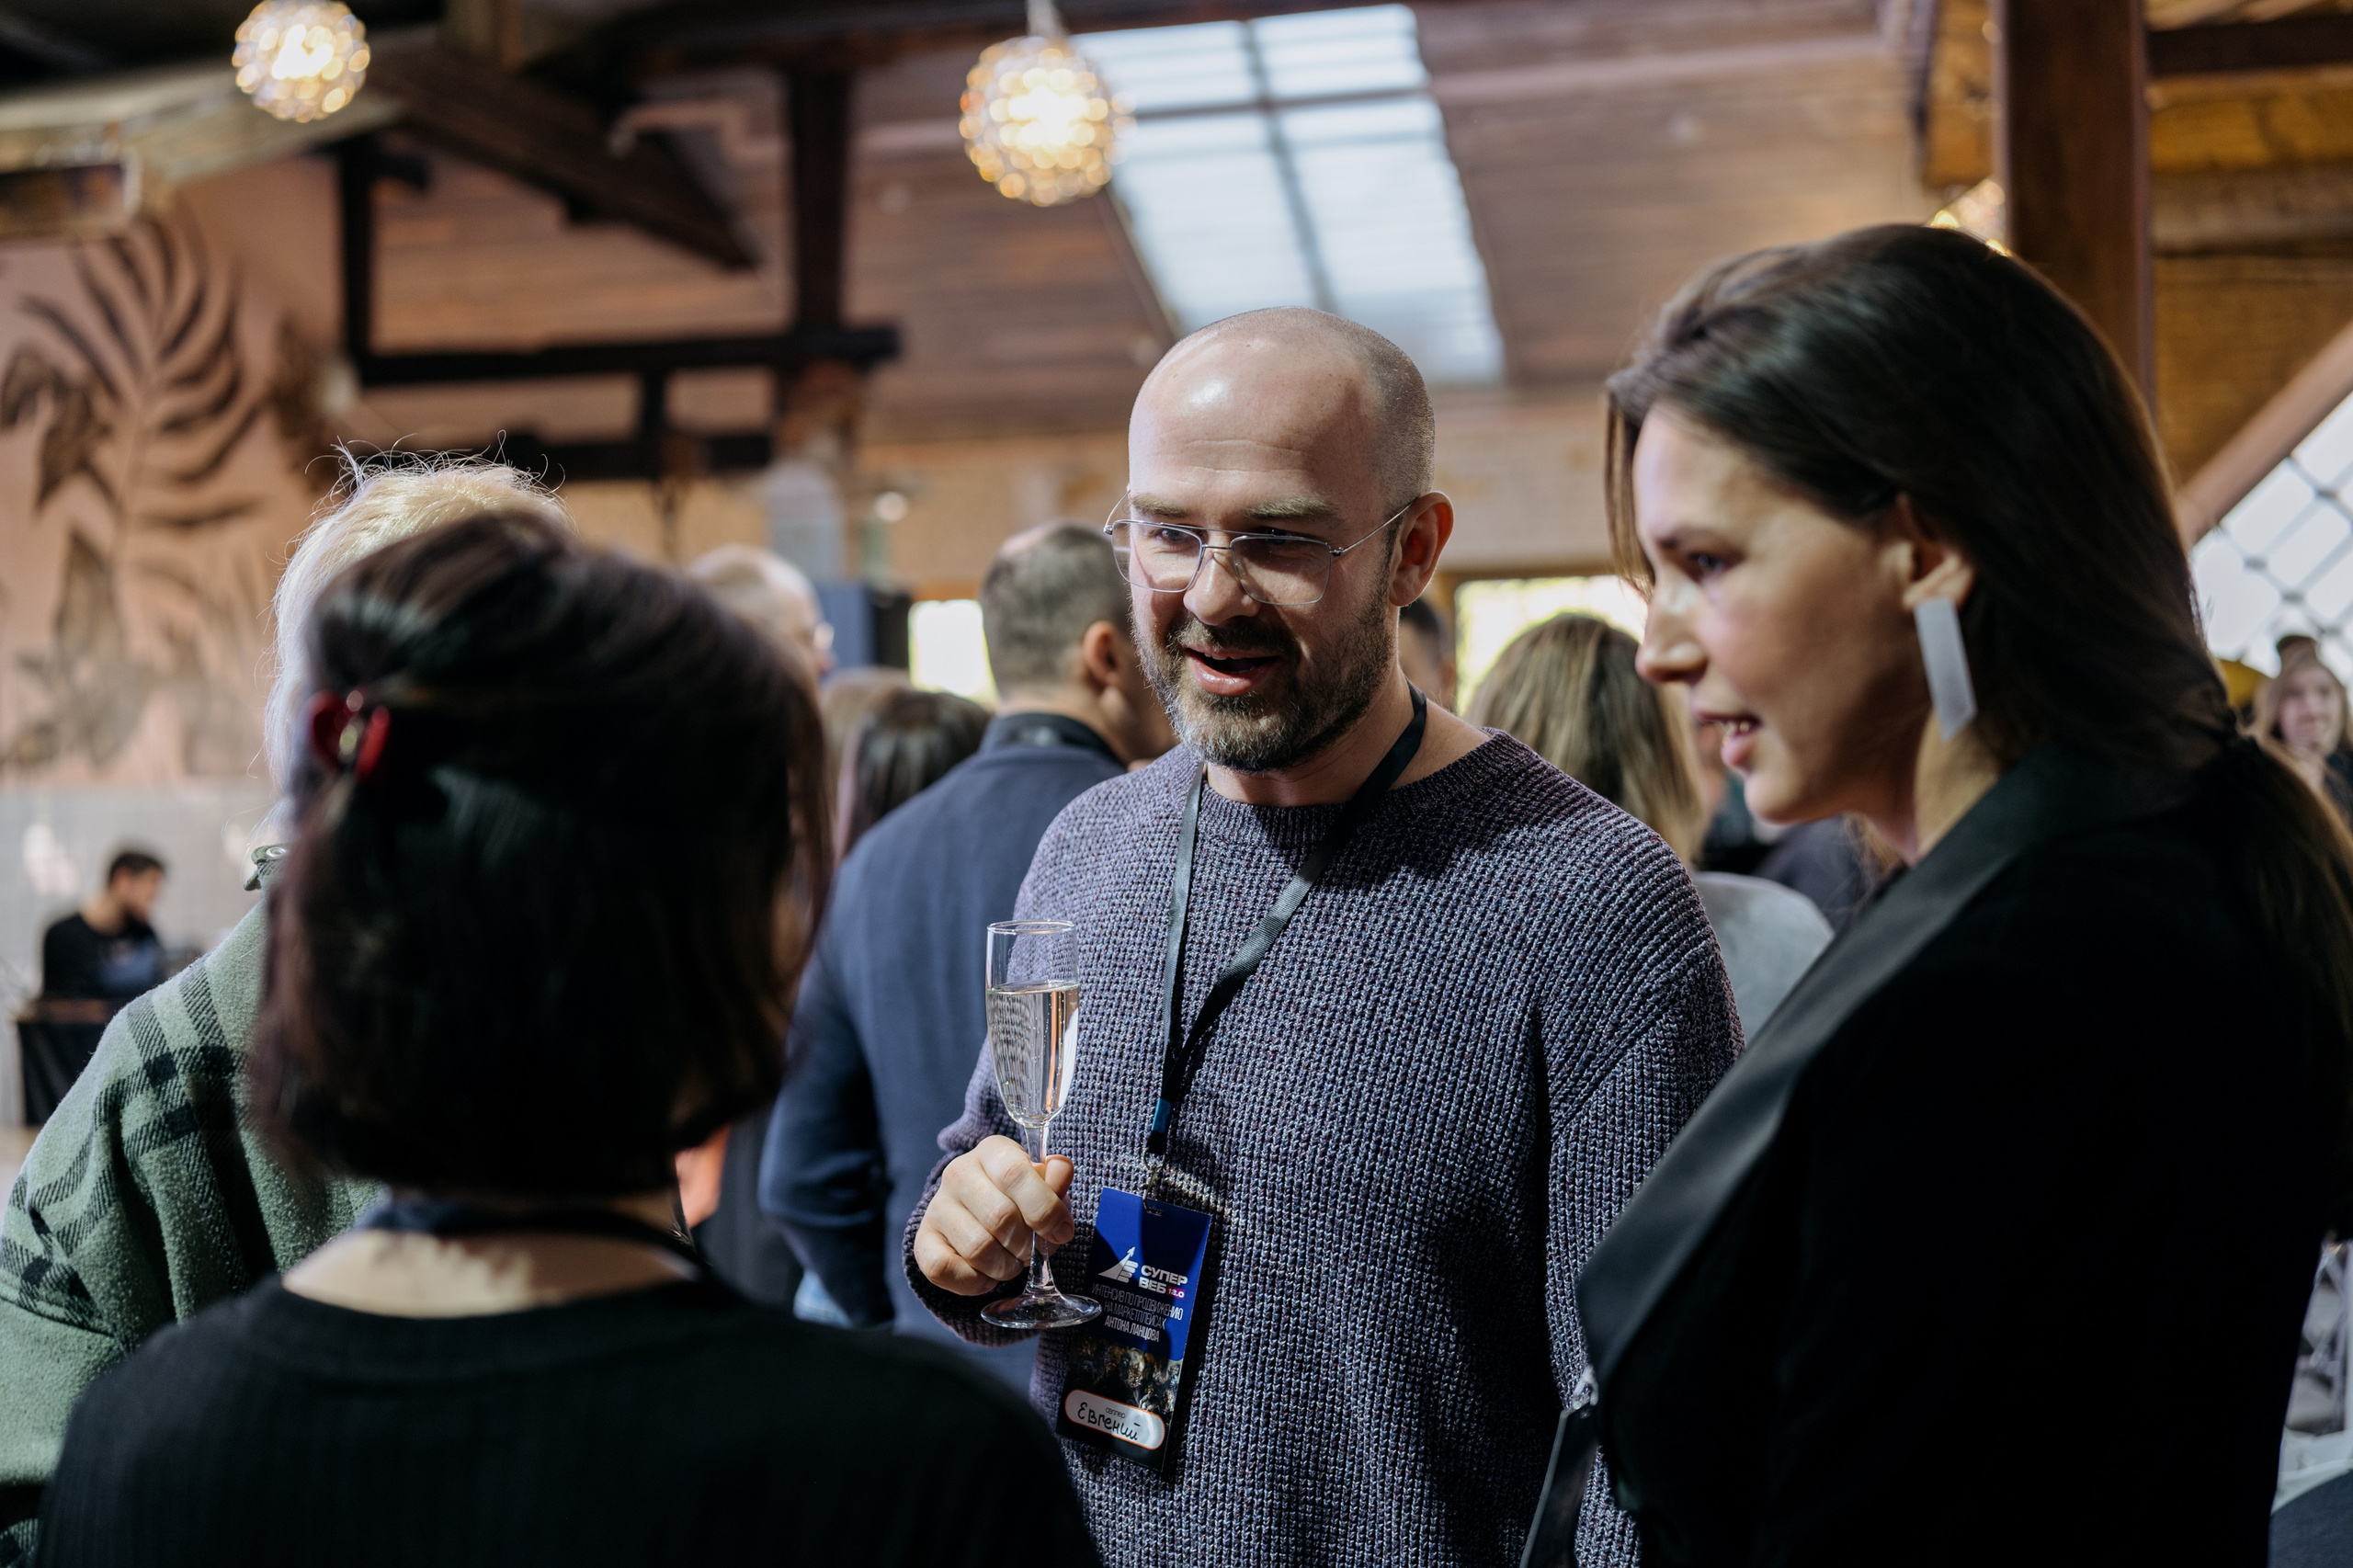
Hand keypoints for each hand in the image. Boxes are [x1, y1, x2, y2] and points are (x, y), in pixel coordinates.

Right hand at [913, 1136, 1075, 1296]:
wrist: (979, 1212)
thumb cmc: (1020, 1198)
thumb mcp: (1043, 1184)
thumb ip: (1055, 1179)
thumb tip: (1061, 1171)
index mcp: (992, 1151)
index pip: (1015, 1174)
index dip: (1045, 1209)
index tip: (1062, 1232)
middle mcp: (958, 1173)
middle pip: (1000, 1217)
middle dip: (1027, 1245)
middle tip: (1033, 1251)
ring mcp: (937, 1206)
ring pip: (977, 1248)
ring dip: (1005, 1267)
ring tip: (1011, 1261)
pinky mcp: (922, 1239)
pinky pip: (945, 1269)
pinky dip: (975, 1282)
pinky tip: (986, 1274)